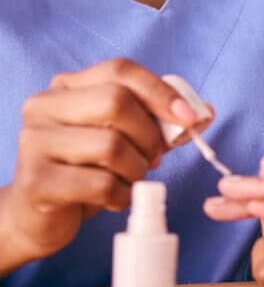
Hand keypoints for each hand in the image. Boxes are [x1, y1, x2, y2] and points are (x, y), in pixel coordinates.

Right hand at [0, 58, 201, 275]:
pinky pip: (98, 184)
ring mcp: (34, 142)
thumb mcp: (122, 138)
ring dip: (136, 168)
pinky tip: (114, 198)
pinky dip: (120, 194)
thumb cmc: (86, 169)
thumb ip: (159, 121)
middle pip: (116, 101)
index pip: (120, 70)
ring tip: (132, 178)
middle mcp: (44, 106)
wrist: (38, 216)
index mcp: (67, 86)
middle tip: (155, 157)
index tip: (189, 117)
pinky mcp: (35, 181)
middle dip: (149, 133)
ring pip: (110, 144)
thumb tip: (207, 110)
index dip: (160, 91)